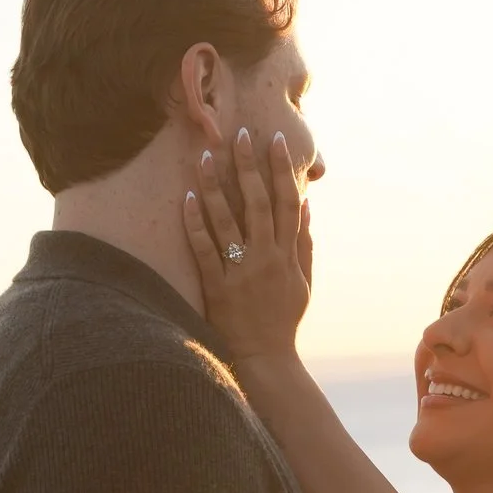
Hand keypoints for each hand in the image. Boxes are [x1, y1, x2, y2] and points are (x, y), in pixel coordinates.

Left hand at [184, 126, 312, 362]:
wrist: (266, 359)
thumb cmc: (284, 318)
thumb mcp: (303, 280)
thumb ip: (303, 242)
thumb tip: (305, 204)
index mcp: (288, 254)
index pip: (287, 202)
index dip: (281, 169)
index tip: (275, 139)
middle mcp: (266, 258)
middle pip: (257, 203)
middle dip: (249, 166)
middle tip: (239, 133)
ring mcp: (241, 272)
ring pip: (227, 221)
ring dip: (216, 187)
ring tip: (205, 157)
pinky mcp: (217, 287)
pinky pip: (204, 250)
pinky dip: (195, 224)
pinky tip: (187, 199)